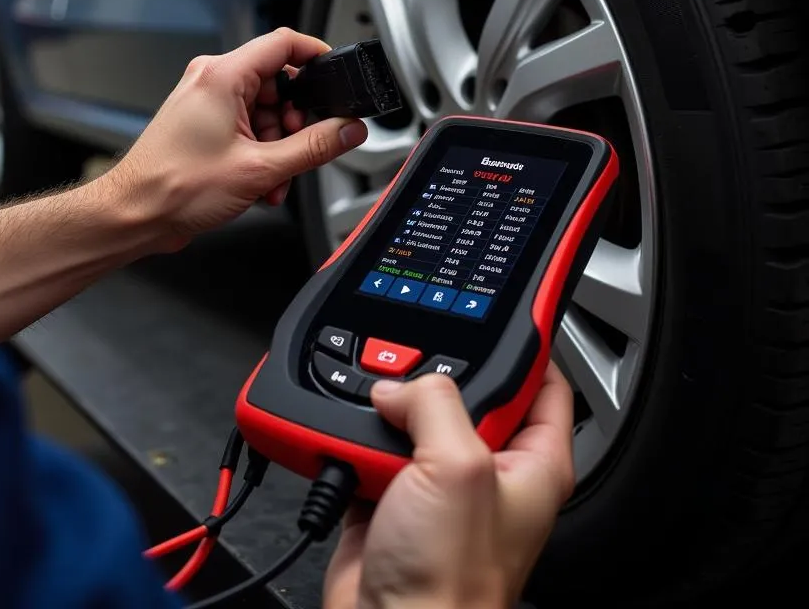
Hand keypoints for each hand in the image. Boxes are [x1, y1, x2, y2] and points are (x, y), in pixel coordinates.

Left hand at [107, 28, 367, 247]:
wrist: (134, 214)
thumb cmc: (174, 187)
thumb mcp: (261, 169)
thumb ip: (314, 147)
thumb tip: (348, 130)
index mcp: (223, 76)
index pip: (284, 43)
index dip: (316, 55)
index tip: (335, 75)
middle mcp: (211, 81)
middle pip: (278, 84)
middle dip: (294, 122)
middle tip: (298, 148)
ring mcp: (205, 102)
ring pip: (264, 111)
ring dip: (278, 146)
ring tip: (272, 179)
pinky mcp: (203, 124)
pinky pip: (246, 127)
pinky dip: (260, 152)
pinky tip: (259, 182)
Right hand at [324, 365, 574, 608]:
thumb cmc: (449, 584)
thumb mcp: (457, 467)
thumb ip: (435, 402)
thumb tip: (397, 386)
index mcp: (531, 461)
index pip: (542, 380)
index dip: (525, 342)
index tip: (502, 309)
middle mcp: (487, 470)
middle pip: (465, 389)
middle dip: (433, 372)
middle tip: (412, 363)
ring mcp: (437, 483)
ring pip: (412, 414)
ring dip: (386, 407)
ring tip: (374, 405)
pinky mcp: (390, 494)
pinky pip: (371, 443)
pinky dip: (354, 434)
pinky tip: (348, 434)